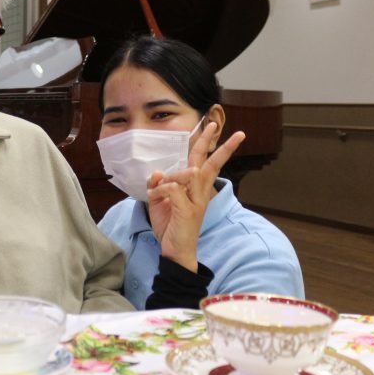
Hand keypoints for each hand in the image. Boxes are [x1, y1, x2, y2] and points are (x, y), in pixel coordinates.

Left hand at [146, 122, 245, 272]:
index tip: (215, 125)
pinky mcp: (188, 210)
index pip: (204, 162)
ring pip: (190, 172)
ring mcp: (196, 201)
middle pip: (208, 162)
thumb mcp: (159, 201)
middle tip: (217, 123)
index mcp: (194, 188)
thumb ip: (158, 184)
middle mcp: (200, 192)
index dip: (210, 144)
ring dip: (171, 177)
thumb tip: (158, 172)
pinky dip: (161, 190)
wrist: (175, 251)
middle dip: (213, 142)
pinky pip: (174, 189)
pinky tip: (156, 199)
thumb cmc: (170, 225)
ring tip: (158, 192)